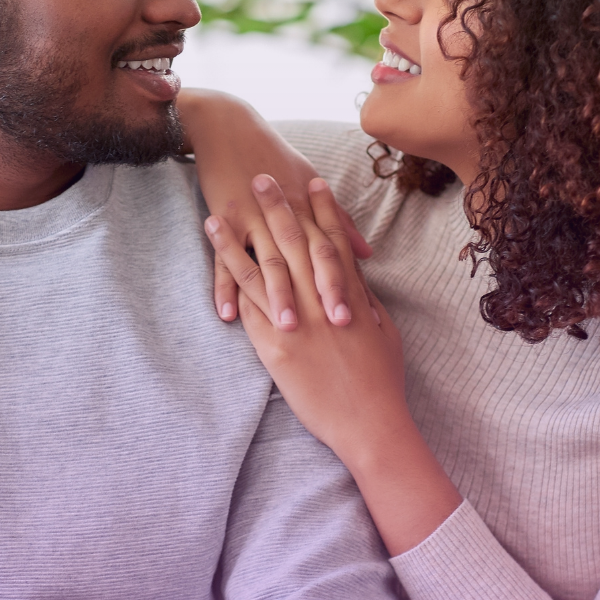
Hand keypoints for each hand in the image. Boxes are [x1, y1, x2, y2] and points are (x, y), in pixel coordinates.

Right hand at [175, 88, 368, 331]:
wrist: (227, 127)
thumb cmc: (273, 156)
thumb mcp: (308, 181)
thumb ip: (338, 222)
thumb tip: (367, 254)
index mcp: (307, 208)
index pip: (328, 249)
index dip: (343, 280)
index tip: (356, 312)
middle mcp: (282, 215)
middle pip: (302, 260)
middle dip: (317, 294)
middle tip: (332, 328)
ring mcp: (251, 218)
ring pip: (265, 263)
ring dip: (275, 296)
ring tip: (286, 327)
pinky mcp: (224, 220)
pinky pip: (222, 261)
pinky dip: (223, 288)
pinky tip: (227, 314)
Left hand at [204, 175, 406, 462]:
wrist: (369, 423)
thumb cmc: (382, 380)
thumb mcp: (383, 331)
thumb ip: (365, 298)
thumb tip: (354, 274)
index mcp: (349, 296)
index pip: (332, 242)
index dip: (323, 210)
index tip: (311, 182)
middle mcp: (319, 302)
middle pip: (293, 244)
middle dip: (277, 208)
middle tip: (261, 176)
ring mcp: (294, 323)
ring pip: (259, 270)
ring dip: (237, 239)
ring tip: (218, 213)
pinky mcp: (275, 348)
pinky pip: (249, 307)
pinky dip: (232, 281)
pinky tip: (217, 261)